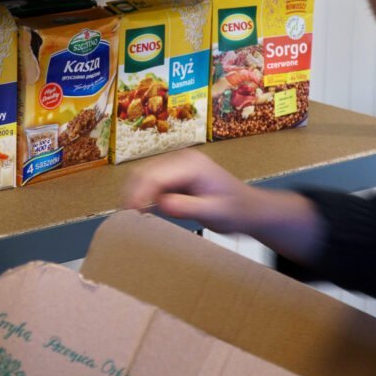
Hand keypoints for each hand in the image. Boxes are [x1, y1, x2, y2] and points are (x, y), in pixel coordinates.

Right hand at [123, 150, 326, 263]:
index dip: (140, 192)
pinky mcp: (175, 174)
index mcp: (192, 166)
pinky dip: (142, 193)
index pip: (156, 175)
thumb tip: (161, 203)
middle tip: (125, 215)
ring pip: (144, 174)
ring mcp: (177, 165)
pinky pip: (151, 180)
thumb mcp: (215, 213)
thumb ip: (189, 207)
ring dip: (135, 191)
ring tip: (131, 213)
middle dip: (132, 191)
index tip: (131, 212)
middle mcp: (182, 160)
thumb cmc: (236, 211)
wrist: (249, 208)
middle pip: (145, 171)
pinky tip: (142, 208)